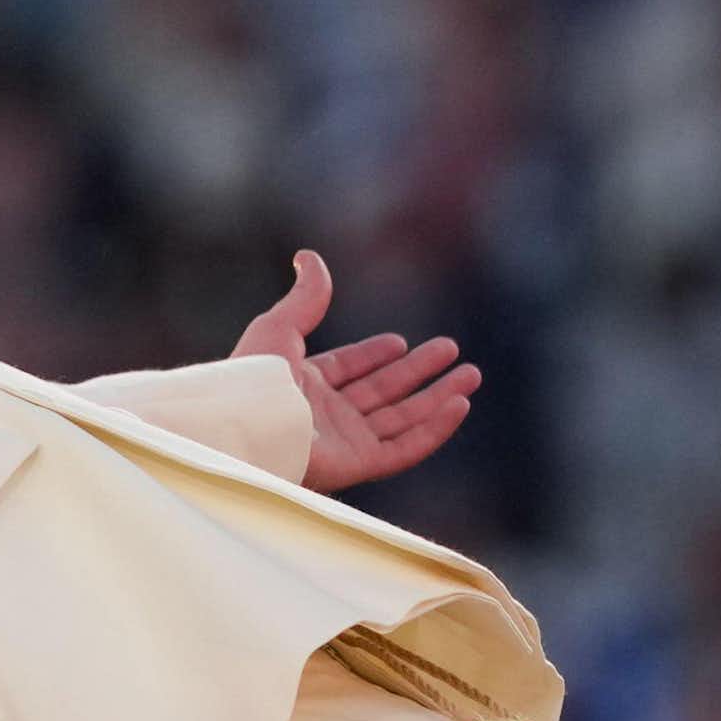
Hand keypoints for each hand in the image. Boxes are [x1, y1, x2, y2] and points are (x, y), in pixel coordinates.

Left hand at [231, 250, 481, 492]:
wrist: (249, 429)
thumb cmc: (255, 379)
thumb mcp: (279, 327)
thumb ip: (305, 297)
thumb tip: (309, 256)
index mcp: (301, 384)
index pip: (346, 369)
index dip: (374, 356)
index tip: (401, 342)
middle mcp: (323, 415)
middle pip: (381, 392)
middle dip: (418, 372)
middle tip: (451, 350)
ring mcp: (342, 441)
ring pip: (401, 419)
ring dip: (437, 397)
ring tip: (471, 375)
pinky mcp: (358, 464)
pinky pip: (405, 448)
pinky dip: (434, 428)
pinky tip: (459, 404)